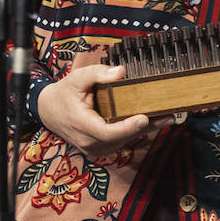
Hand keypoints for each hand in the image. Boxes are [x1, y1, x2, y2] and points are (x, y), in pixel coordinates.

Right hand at [37, 64, 167, 158]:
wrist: (49, 112)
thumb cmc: (64, 94)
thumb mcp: (76, 78)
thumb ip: (97, 73)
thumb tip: (121, 72)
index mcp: (82, 126)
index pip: (107, 132)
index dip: (127, 128)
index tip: (144, 118)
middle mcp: (90, 143)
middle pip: (123, 137)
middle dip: (147, 126)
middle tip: (170, 114)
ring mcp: (96, 148)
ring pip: (126, 140)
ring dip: (147, 129)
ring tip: (169, 116)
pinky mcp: (103, 148)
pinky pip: (123, 141)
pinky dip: (138, 130)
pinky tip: (156, 119)